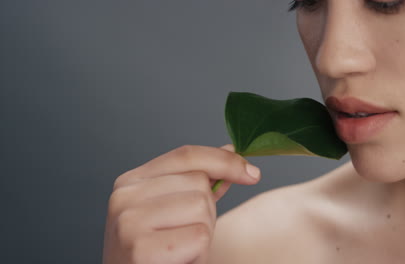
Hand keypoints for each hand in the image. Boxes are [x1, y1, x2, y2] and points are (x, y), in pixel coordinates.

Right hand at [102, 144, 260, 263]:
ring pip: (201, 207)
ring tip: (181, 248)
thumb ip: (198, 183)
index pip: (186, 155)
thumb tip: (231, 152)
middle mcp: (125, 196)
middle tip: (184, 235)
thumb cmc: (158, 251)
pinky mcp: (141, 249)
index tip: (251, 173)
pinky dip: (199, 253)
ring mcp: (129, 222)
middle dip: (206, 211)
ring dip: (202, 233)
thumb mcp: (175, 210)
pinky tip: (179, 260)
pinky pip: (199, 236)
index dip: (224, 160)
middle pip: (198, 182)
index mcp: (131, 181)